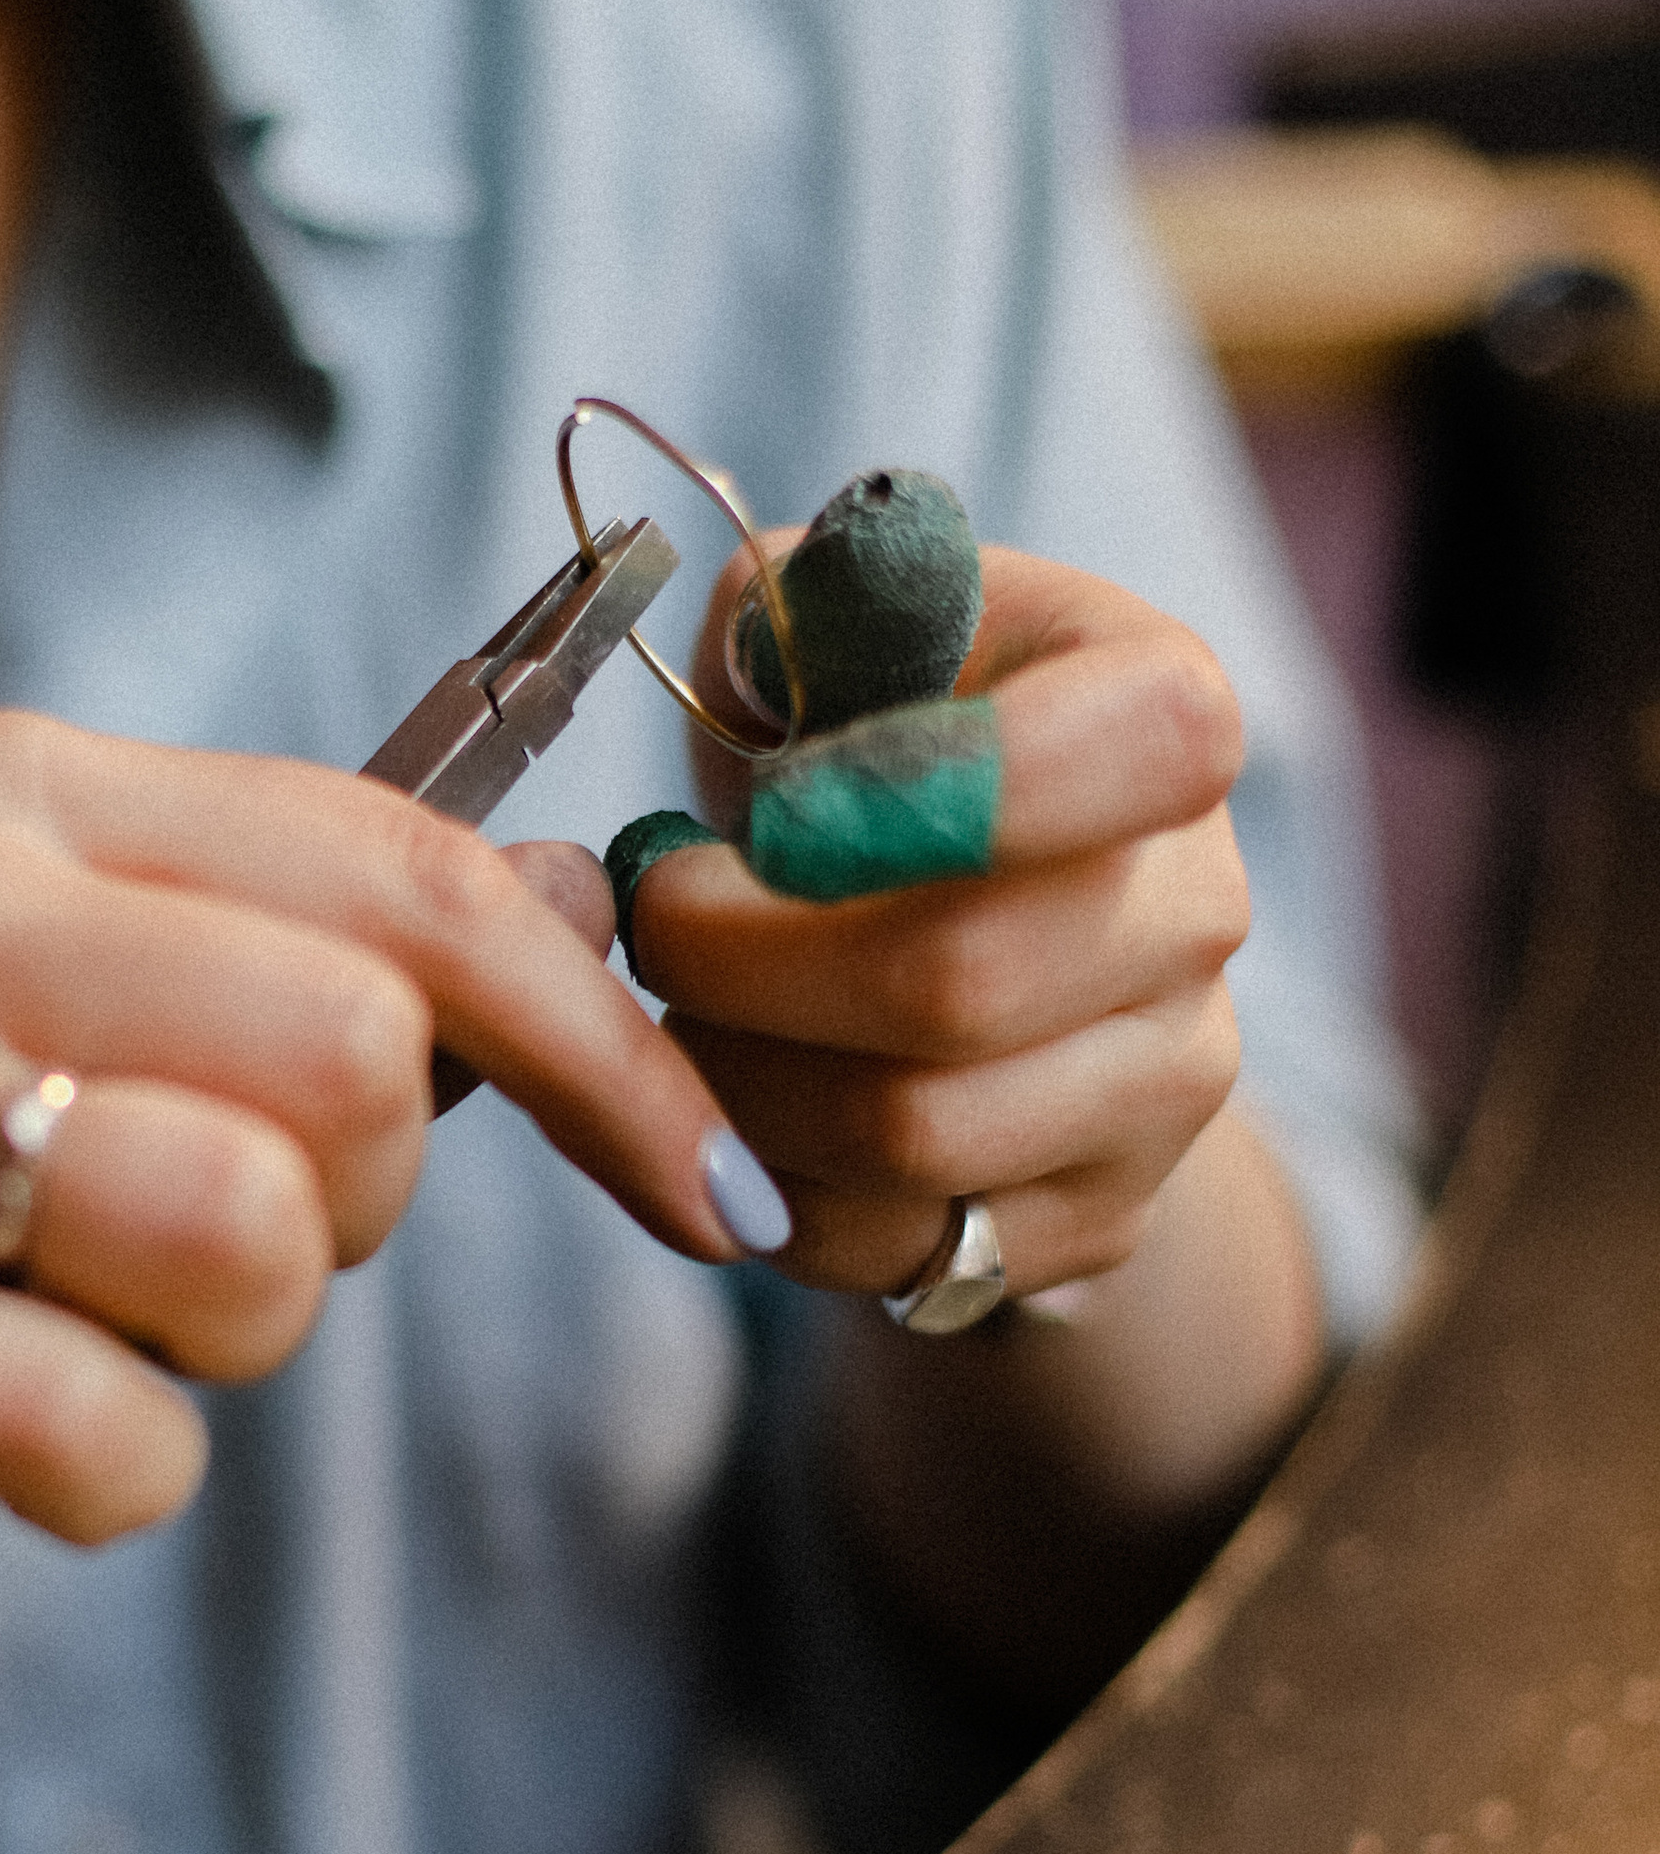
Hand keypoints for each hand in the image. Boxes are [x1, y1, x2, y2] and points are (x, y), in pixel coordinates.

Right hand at [0, 712, 766, 1748]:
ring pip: (252, 1229)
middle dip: (357, 1217)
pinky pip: (94, 1424)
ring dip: (226, 1351)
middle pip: (364, 1058)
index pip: (417, 871)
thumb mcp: (40, 1009)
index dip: (610, 1050)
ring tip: (89, 1344)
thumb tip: (583, 922)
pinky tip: (10, 1457)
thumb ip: (285, 955)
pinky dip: (107, 1479)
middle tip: (209, 1266)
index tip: (709, 1189)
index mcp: (19, 800)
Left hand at [622, 544, 1252, 1298]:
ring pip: (911, 1135)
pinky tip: (728, 1111)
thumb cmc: (858, 752)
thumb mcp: (826, 629)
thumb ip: (793, 606)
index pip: (1154, 737)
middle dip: (742, 962)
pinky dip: (766, 1190)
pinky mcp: (1100, 1217)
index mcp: (1160, 713)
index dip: (947, 784)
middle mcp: (1199, 905)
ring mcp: (1169, 1081)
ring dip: (735, 1084)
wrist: (955, 925)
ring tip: (677, 1015)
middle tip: (654, 924)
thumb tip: (769, 640)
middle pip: (963, 979)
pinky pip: (896, 1247)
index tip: (771, 812)